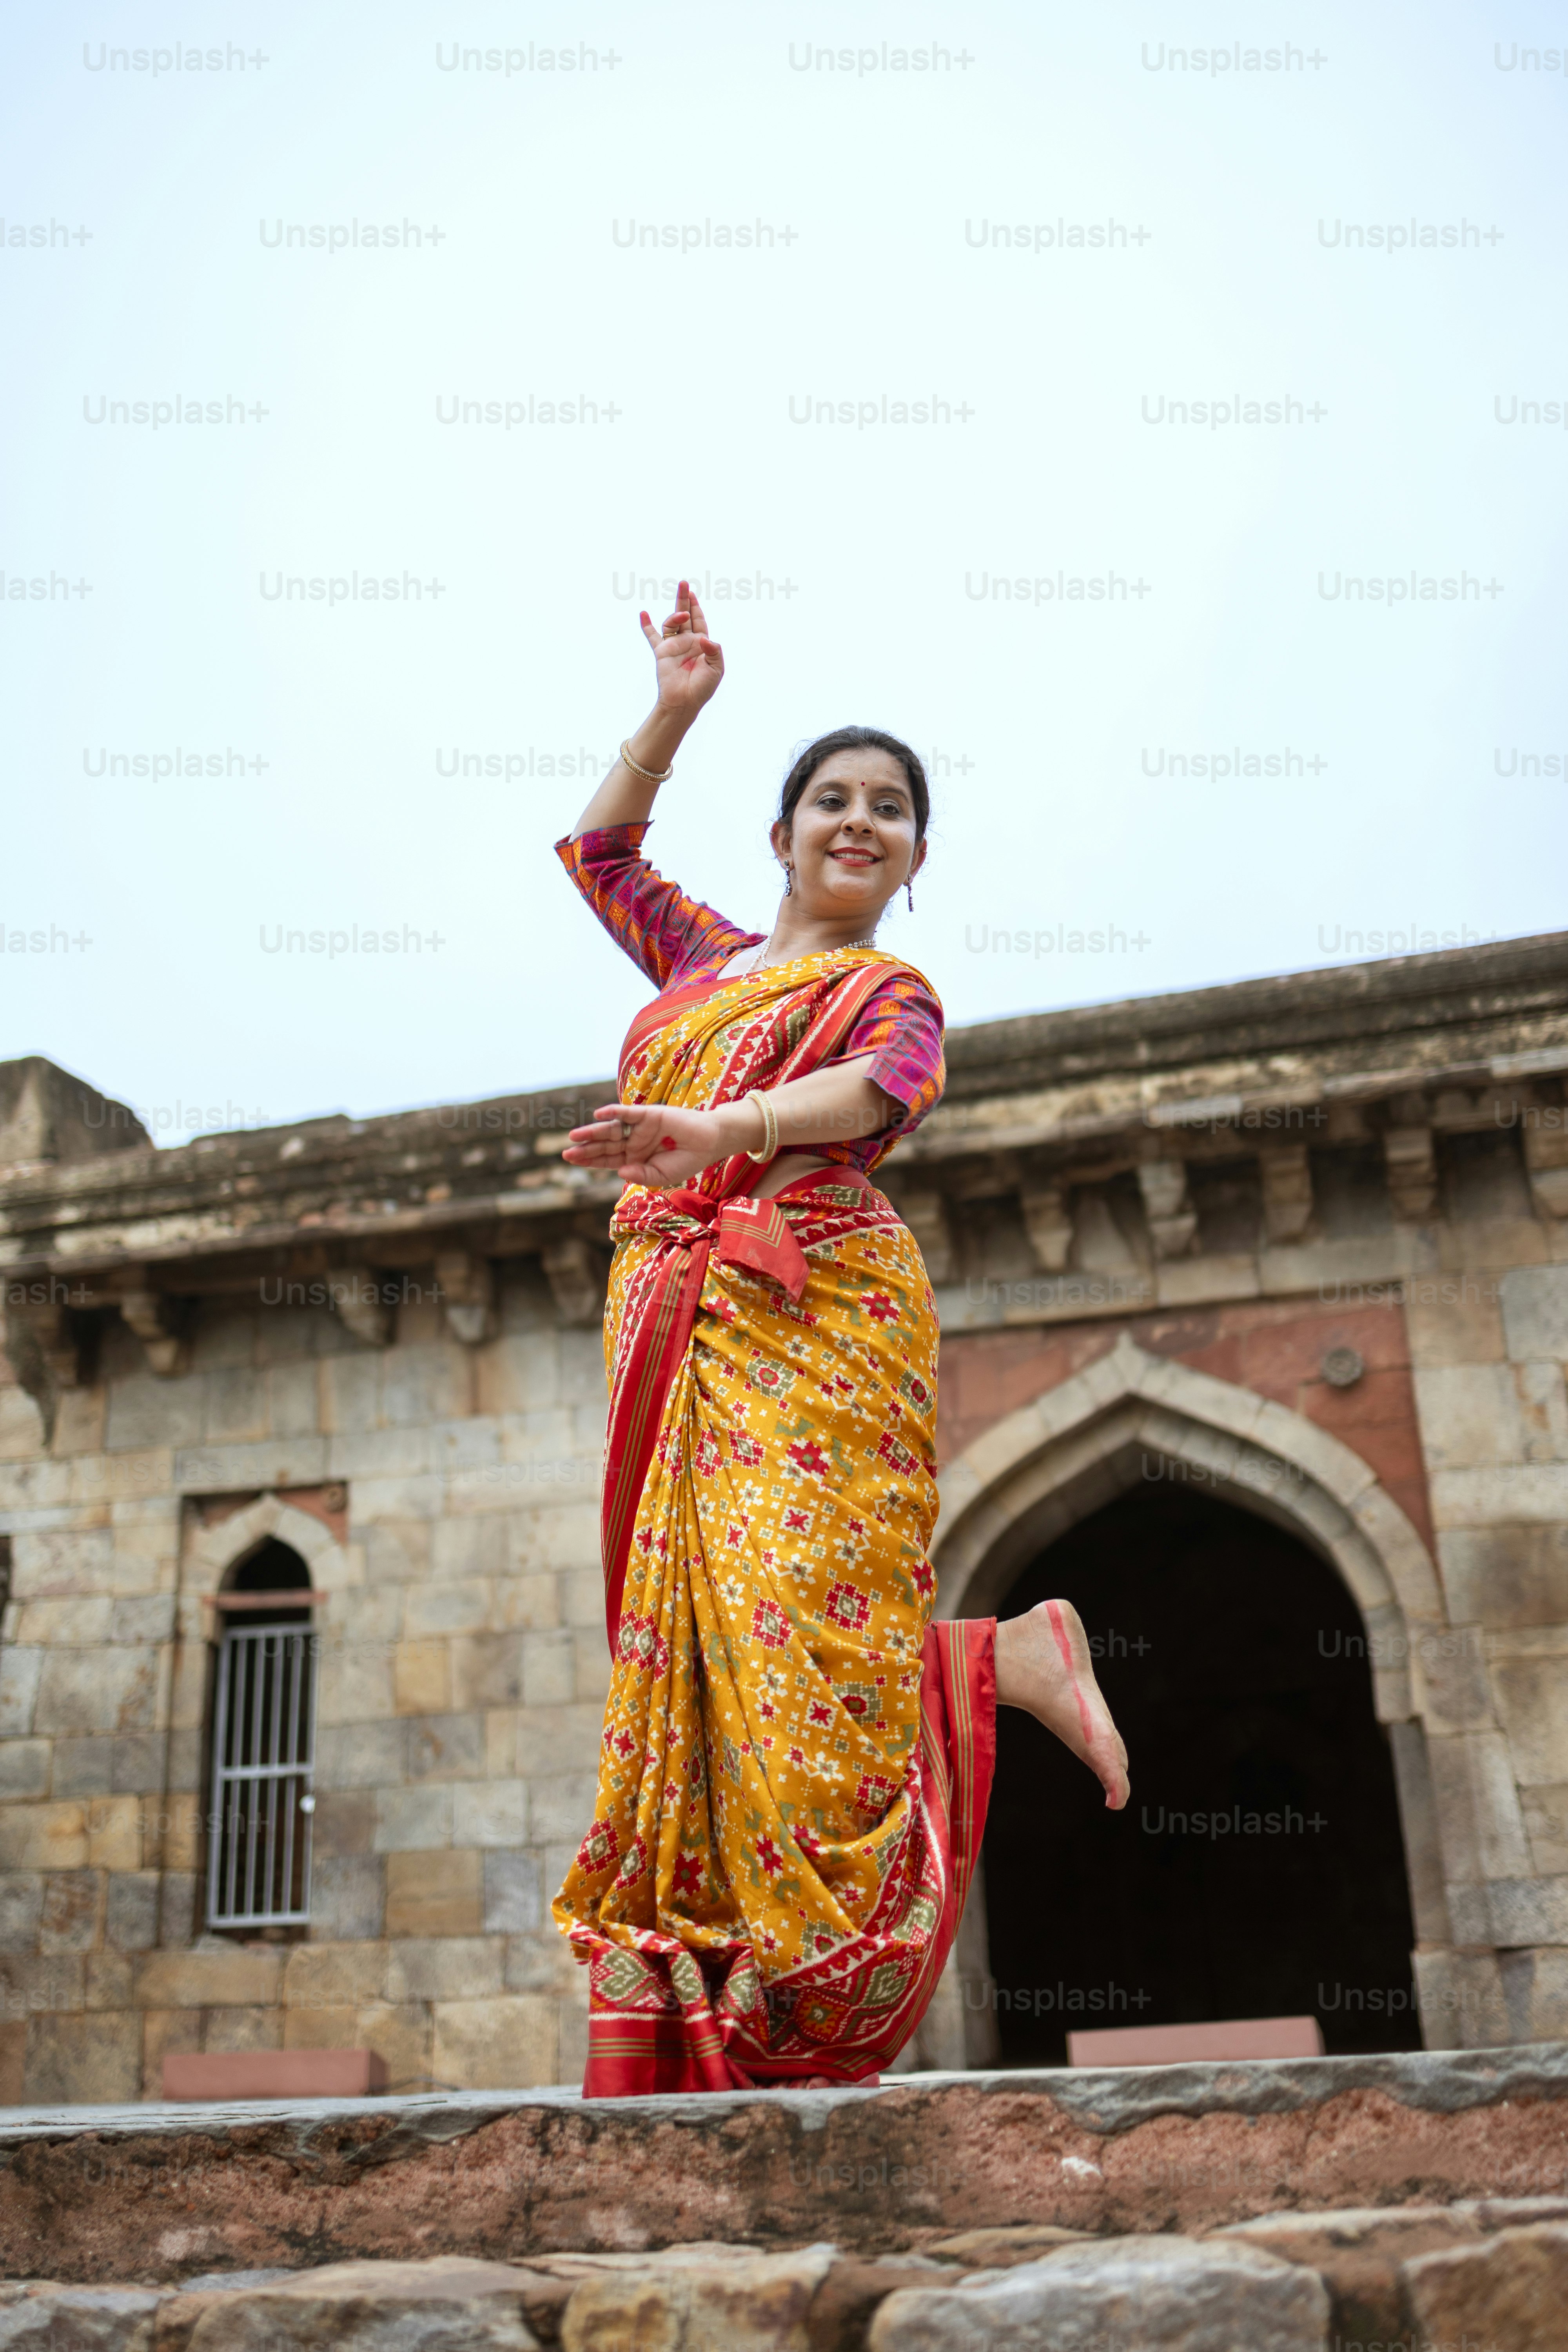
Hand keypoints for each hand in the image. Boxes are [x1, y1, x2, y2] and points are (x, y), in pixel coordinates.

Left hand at [561, 1099, 743, 1189]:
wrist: (709, 1143)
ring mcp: (639, 1128)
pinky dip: (613, 1112)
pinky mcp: (648, 1114)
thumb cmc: (686, 1161)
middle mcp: (633, 1142)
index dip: (590, 1161)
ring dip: (593, 1132)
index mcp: (635, 1158)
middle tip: (565, 1153)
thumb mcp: (662, 1176)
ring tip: (574, 1136)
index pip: (607, 1160)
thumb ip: (641, 1176)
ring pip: (611, 1130)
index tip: (571, 1161)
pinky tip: (598, 1115)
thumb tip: (619, 1172)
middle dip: (585, 1149)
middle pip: (605, 1146)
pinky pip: (627, 1113)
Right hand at [641, 582, 723, 724]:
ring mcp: (673, 646)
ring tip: (680, 615)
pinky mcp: (661, 653)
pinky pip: (652, 637)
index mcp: (701, 643)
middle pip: (684, 615)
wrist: (684, 702)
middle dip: (683, 599)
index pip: (699, 620)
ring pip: (671, 624)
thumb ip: (714, 651)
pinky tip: (644, 613)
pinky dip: (647, 625)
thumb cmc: (702, 688)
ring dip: (675, 616)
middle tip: (683, 583)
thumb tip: (704, 638)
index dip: (696, 607)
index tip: (693, 594)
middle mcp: (686, 642)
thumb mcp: (716, 668)